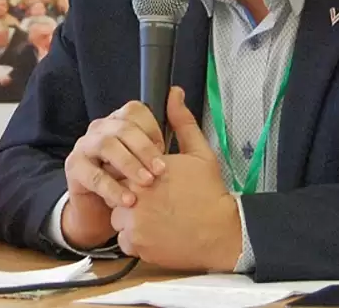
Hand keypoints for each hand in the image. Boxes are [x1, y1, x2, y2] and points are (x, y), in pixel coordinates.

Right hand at [61, 100, 167, 248]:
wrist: (104, 213)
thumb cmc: (134, 181)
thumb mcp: (157, 156)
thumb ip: (173, 124)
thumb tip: (177, 92)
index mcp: (121, 121)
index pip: (135, 111)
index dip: (152, 129)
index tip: (165, 150)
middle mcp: (101, 128)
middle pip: (122, 128)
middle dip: (144, 149)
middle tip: (161, 170)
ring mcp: (85, 146)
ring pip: (107, 145)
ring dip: (129, 164)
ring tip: (147, 182)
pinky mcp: (74, 168)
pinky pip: (93, 175)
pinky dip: (113, 188)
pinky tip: (128, 200)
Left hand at [110, 86, 241, 271]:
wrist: (221, 233)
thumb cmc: (210, 193)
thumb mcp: (200, 153)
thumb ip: (182, 123)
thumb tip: (174, 94)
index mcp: (147, 167)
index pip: (122, 165)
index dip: (133, 173)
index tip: (148, 181)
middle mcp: (136, 193)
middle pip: (117, 191)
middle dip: (131, 195)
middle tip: (155, 202)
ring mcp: (133, 221)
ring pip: (117, 217)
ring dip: (130, 218)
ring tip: (156, 217)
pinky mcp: (135, 244)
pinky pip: (123, 239)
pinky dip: (135, 239)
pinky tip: (156, 233)